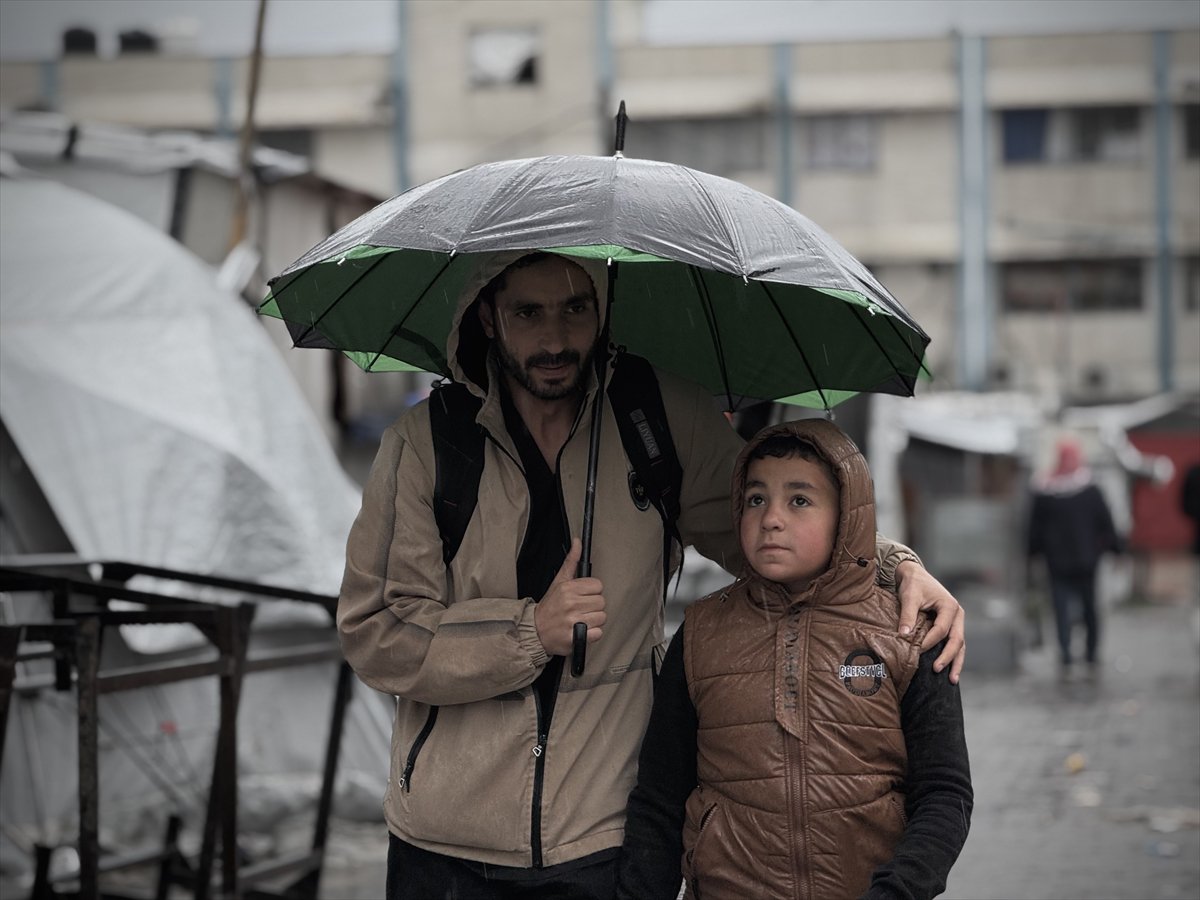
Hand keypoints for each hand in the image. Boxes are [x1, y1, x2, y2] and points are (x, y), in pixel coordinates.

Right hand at [534, 538, 605, 656]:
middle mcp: (571, 603)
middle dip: (592, 607)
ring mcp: (573, 621)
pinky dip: (592, 634)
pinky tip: (582, 631)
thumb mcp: (558, 581)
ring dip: (593, 621)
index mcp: (568, 588)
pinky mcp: (576, 638)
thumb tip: (577, 542)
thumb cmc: (549, 607)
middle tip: (580, 610)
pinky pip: (598, 633)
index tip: (583, 597)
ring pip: (602, 617)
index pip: (598, 586)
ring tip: (580, 620)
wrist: (534, 631)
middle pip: (601, 602)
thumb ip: (571, 561)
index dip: (592, 592)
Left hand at [896, 561, 964, 682]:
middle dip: (948, 657)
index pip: (942, 630)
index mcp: (950, 606)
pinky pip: (954, 644)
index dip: (930, 642)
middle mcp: (957, 615)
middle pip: (957, 640)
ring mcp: (956, 621)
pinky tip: (950, 672)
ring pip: (960, 645)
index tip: (917, 651)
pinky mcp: (951, 626)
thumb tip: (904, 635)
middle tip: (937, 670)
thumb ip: (908, 615)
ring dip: (956, 662)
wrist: (915, 575)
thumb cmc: (913, 584)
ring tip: (952, 680)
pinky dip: (953, 657)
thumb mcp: (909, 597)